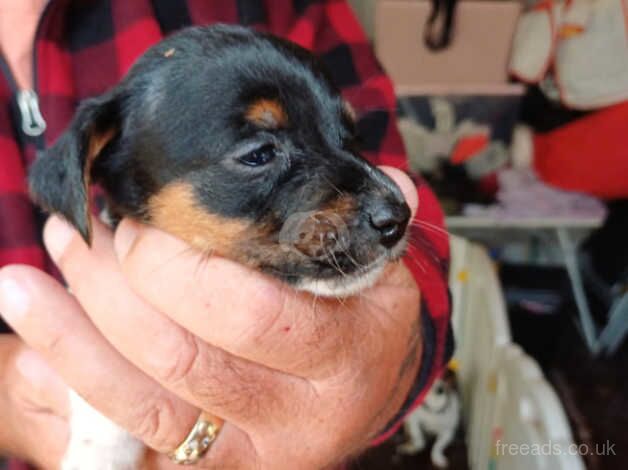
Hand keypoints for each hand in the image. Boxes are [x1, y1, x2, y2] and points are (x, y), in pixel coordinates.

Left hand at [0, 167, 422, 468]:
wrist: (366, 389)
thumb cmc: (364, 321)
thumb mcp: (384, 275)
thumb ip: (375, 226)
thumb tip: (387, 181)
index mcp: (346, 356)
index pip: (248, 314)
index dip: (177, 268)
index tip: (138, 221)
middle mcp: (302, 417)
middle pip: (184, 359)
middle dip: (113, 291)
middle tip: (84, 235)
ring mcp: (255, 453)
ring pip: (147, 405)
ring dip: (74, 338)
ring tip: (24, 282)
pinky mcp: (219, 468)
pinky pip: (137, 438)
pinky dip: (79, 391)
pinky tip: (35, 351)